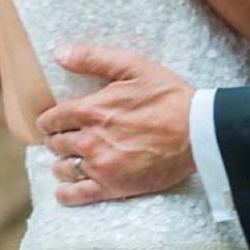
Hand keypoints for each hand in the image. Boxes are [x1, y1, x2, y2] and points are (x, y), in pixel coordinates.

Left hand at [39, 47, 194, 205]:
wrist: (198, 132)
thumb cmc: (168, 97)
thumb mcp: (134, 66)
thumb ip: (93, 58)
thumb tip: (59, 54)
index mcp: (90, 111)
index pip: (51, 119)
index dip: (50, 120)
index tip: (56, 121)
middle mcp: (89, 140)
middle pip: (55, 144)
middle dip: (58, 140)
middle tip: (68, 139)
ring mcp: (100, 166)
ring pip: (62, 169)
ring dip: (63, 163)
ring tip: (72, 160)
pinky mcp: (114, 187)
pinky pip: (76, 195)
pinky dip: (66, 193)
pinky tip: (67, 188)